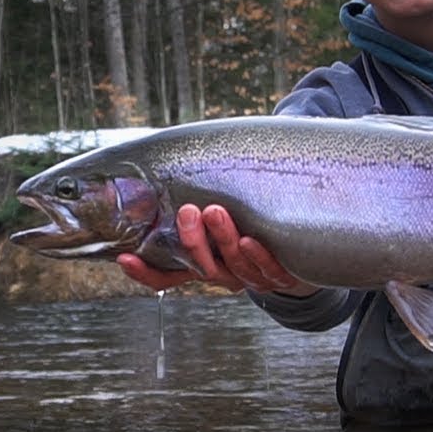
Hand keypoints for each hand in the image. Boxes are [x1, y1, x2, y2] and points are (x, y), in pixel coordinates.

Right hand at [116, 204, 318, 296]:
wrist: (307, 249)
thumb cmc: (257, 221)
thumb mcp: (227, 210)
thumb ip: (202, 194)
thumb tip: (175, 153)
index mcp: (205, 263)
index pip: (166, 276)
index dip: (145, 272)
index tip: (125, 257)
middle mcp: (225, 275)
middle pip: (200, 268)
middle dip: (192, 241)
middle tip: (188, 211)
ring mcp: (252, 278)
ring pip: (233, 267)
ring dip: (223, 240)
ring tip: (216, 211)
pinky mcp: (281, 277)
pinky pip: (269, 271)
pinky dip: (259, 257)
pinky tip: (250, 240)